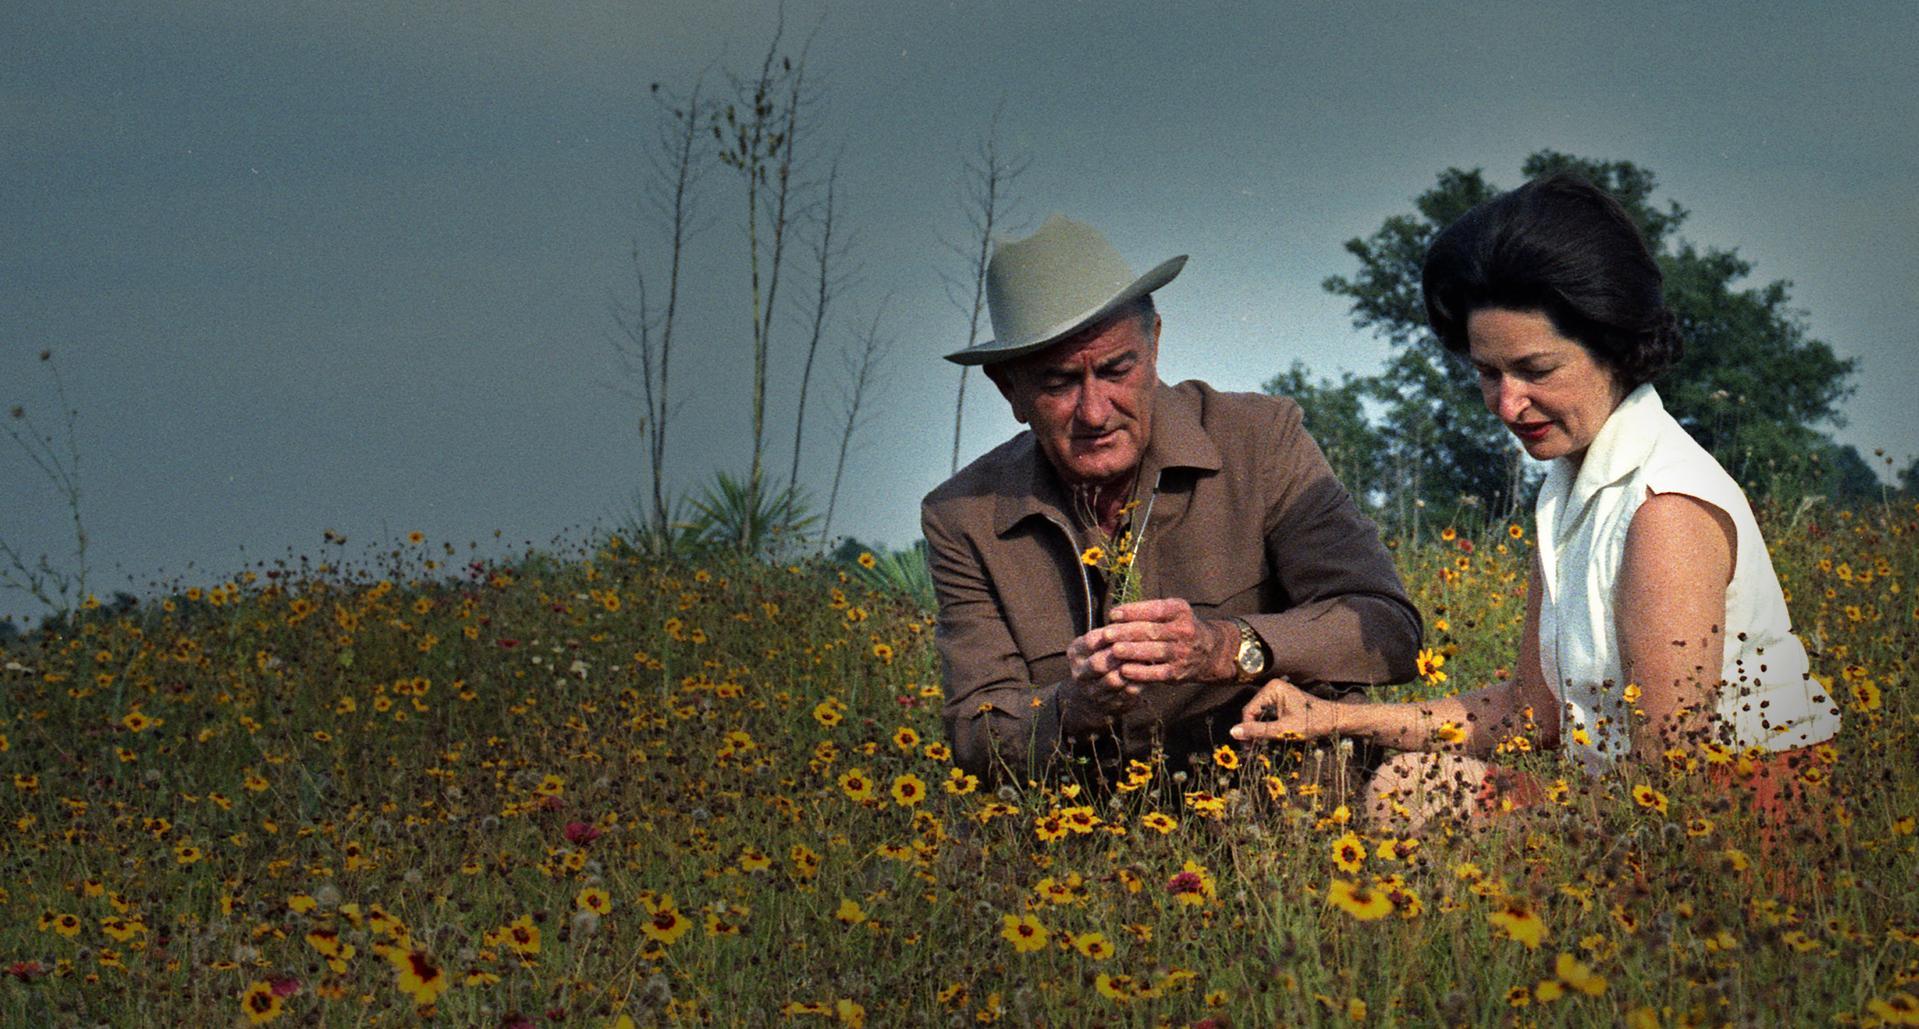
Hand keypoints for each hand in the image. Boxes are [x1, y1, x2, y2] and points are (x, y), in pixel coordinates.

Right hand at [1062, 624, 1144, 735]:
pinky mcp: (1108, 705)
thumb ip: (1111, 633)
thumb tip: (1131, 620)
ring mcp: (1092, 692)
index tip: (1130, 627)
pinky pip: (1126, 693)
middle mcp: (1080, 674)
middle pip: (1098, 663)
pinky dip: (1138, 683)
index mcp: (1075, 653)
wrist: (1089, 697)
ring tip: (1147, 658)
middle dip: (1120, 654)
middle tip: (1140, 645)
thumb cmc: (1100, 658)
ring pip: (1113, 680)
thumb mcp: (1097, 643)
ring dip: (1132, 669)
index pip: (1092, 641)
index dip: (1112, 634)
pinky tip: (1148, 673)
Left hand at [1076, 598, 1236, 686]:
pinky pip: (1157, 673)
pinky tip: (1125, 670)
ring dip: (1133, 652)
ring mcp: (1183, 652)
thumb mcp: (1171, 612)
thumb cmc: (1177, 627)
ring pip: (1155, 652)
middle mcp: (1184, 630)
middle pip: (1152, 631)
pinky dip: (1141, 672)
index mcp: (1180, 610)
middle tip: (1107, 634)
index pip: (1155, 610)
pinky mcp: (1178, 672)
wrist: (1209, 652)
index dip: (1133, 612)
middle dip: (1127, 632)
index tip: (1113, 614)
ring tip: (1114, 650)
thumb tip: (1116, 616)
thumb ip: (1148, 612)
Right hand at [1229, 677, 1342, 742]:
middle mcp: (1273, 687)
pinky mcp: (1283, 701)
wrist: (1336, 721)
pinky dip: (1268, 727)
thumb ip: (1258, 731)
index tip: (1247, 748)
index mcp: (1272, 689)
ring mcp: (1278, 694)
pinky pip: (1269, 714)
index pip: (1249, 710)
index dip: (1246, 729)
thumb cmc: (1313, 723)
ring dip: (1260, 730)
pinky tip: (1270, 738)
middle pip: (1254, 712)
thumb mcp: (1283, 729)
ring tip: (1261, 747)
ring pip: (1261, 715)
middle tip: (1253, 750)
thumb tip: (1233, 732)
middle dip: (1253, 730)